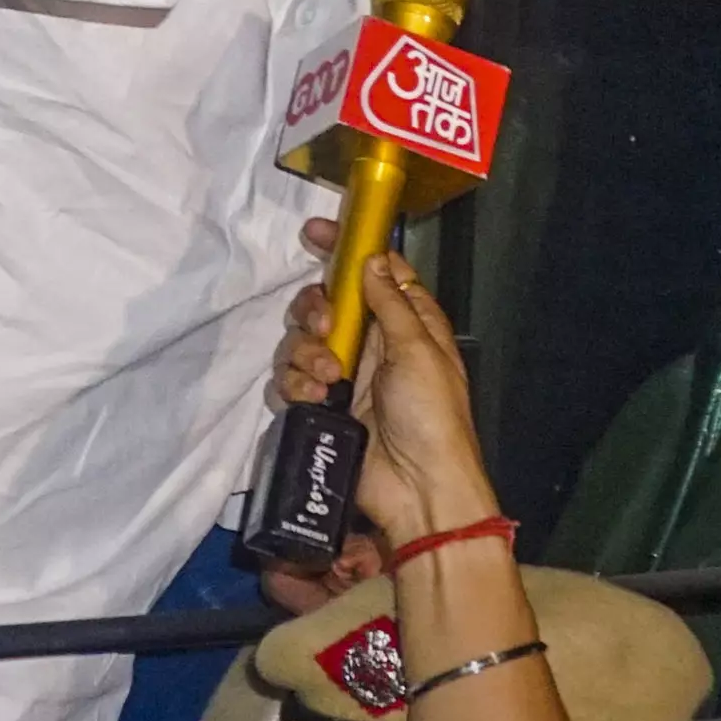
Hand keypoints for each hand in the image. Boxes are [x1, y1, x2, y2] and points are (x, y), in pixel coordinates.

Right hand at [275, 250, 498, 546]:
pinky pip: (290, 379)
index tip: (315, 233)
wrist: (415, 487)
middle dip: (316, 311)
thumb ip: (391, 304)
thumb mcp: (419, 352)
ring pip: (301, 340)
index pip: (374, 273)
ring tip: (327, 380)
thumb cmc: (431, 416)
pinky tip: (313, 400)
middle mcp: (372, 344)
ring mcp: (343, 375)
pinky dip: (296, 386)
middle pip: (326, 304)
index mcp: (407, 325)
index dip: (346, 250)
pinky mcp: (320, 405)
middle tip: (326, 330)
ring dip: (305, 355)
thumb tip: (371, 258)